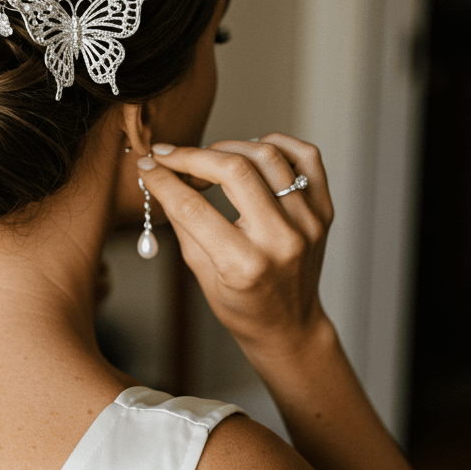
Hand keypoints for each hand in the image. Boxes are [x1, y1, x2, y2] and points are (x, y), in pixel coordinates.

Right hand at [136, 134, 333, 362]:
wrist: (290, 326)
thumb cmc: (242, 306)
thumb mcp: (201, 272)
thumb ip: (183, 221)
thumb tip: (161, 176)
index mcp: (244, 265)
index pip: (192, 206)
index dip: (163, 179)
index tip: (147, 165)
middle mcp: (281, 241)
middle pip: (233, 170)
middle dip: (193, 156)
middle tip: (172, 157)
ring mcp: (307, 223)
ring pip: (268, 155)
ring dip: (229, 146)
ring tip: (209, 158)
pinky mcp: (323, 212)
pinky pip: (306, 156)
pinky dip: (276, 143)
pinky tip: (252, 151)